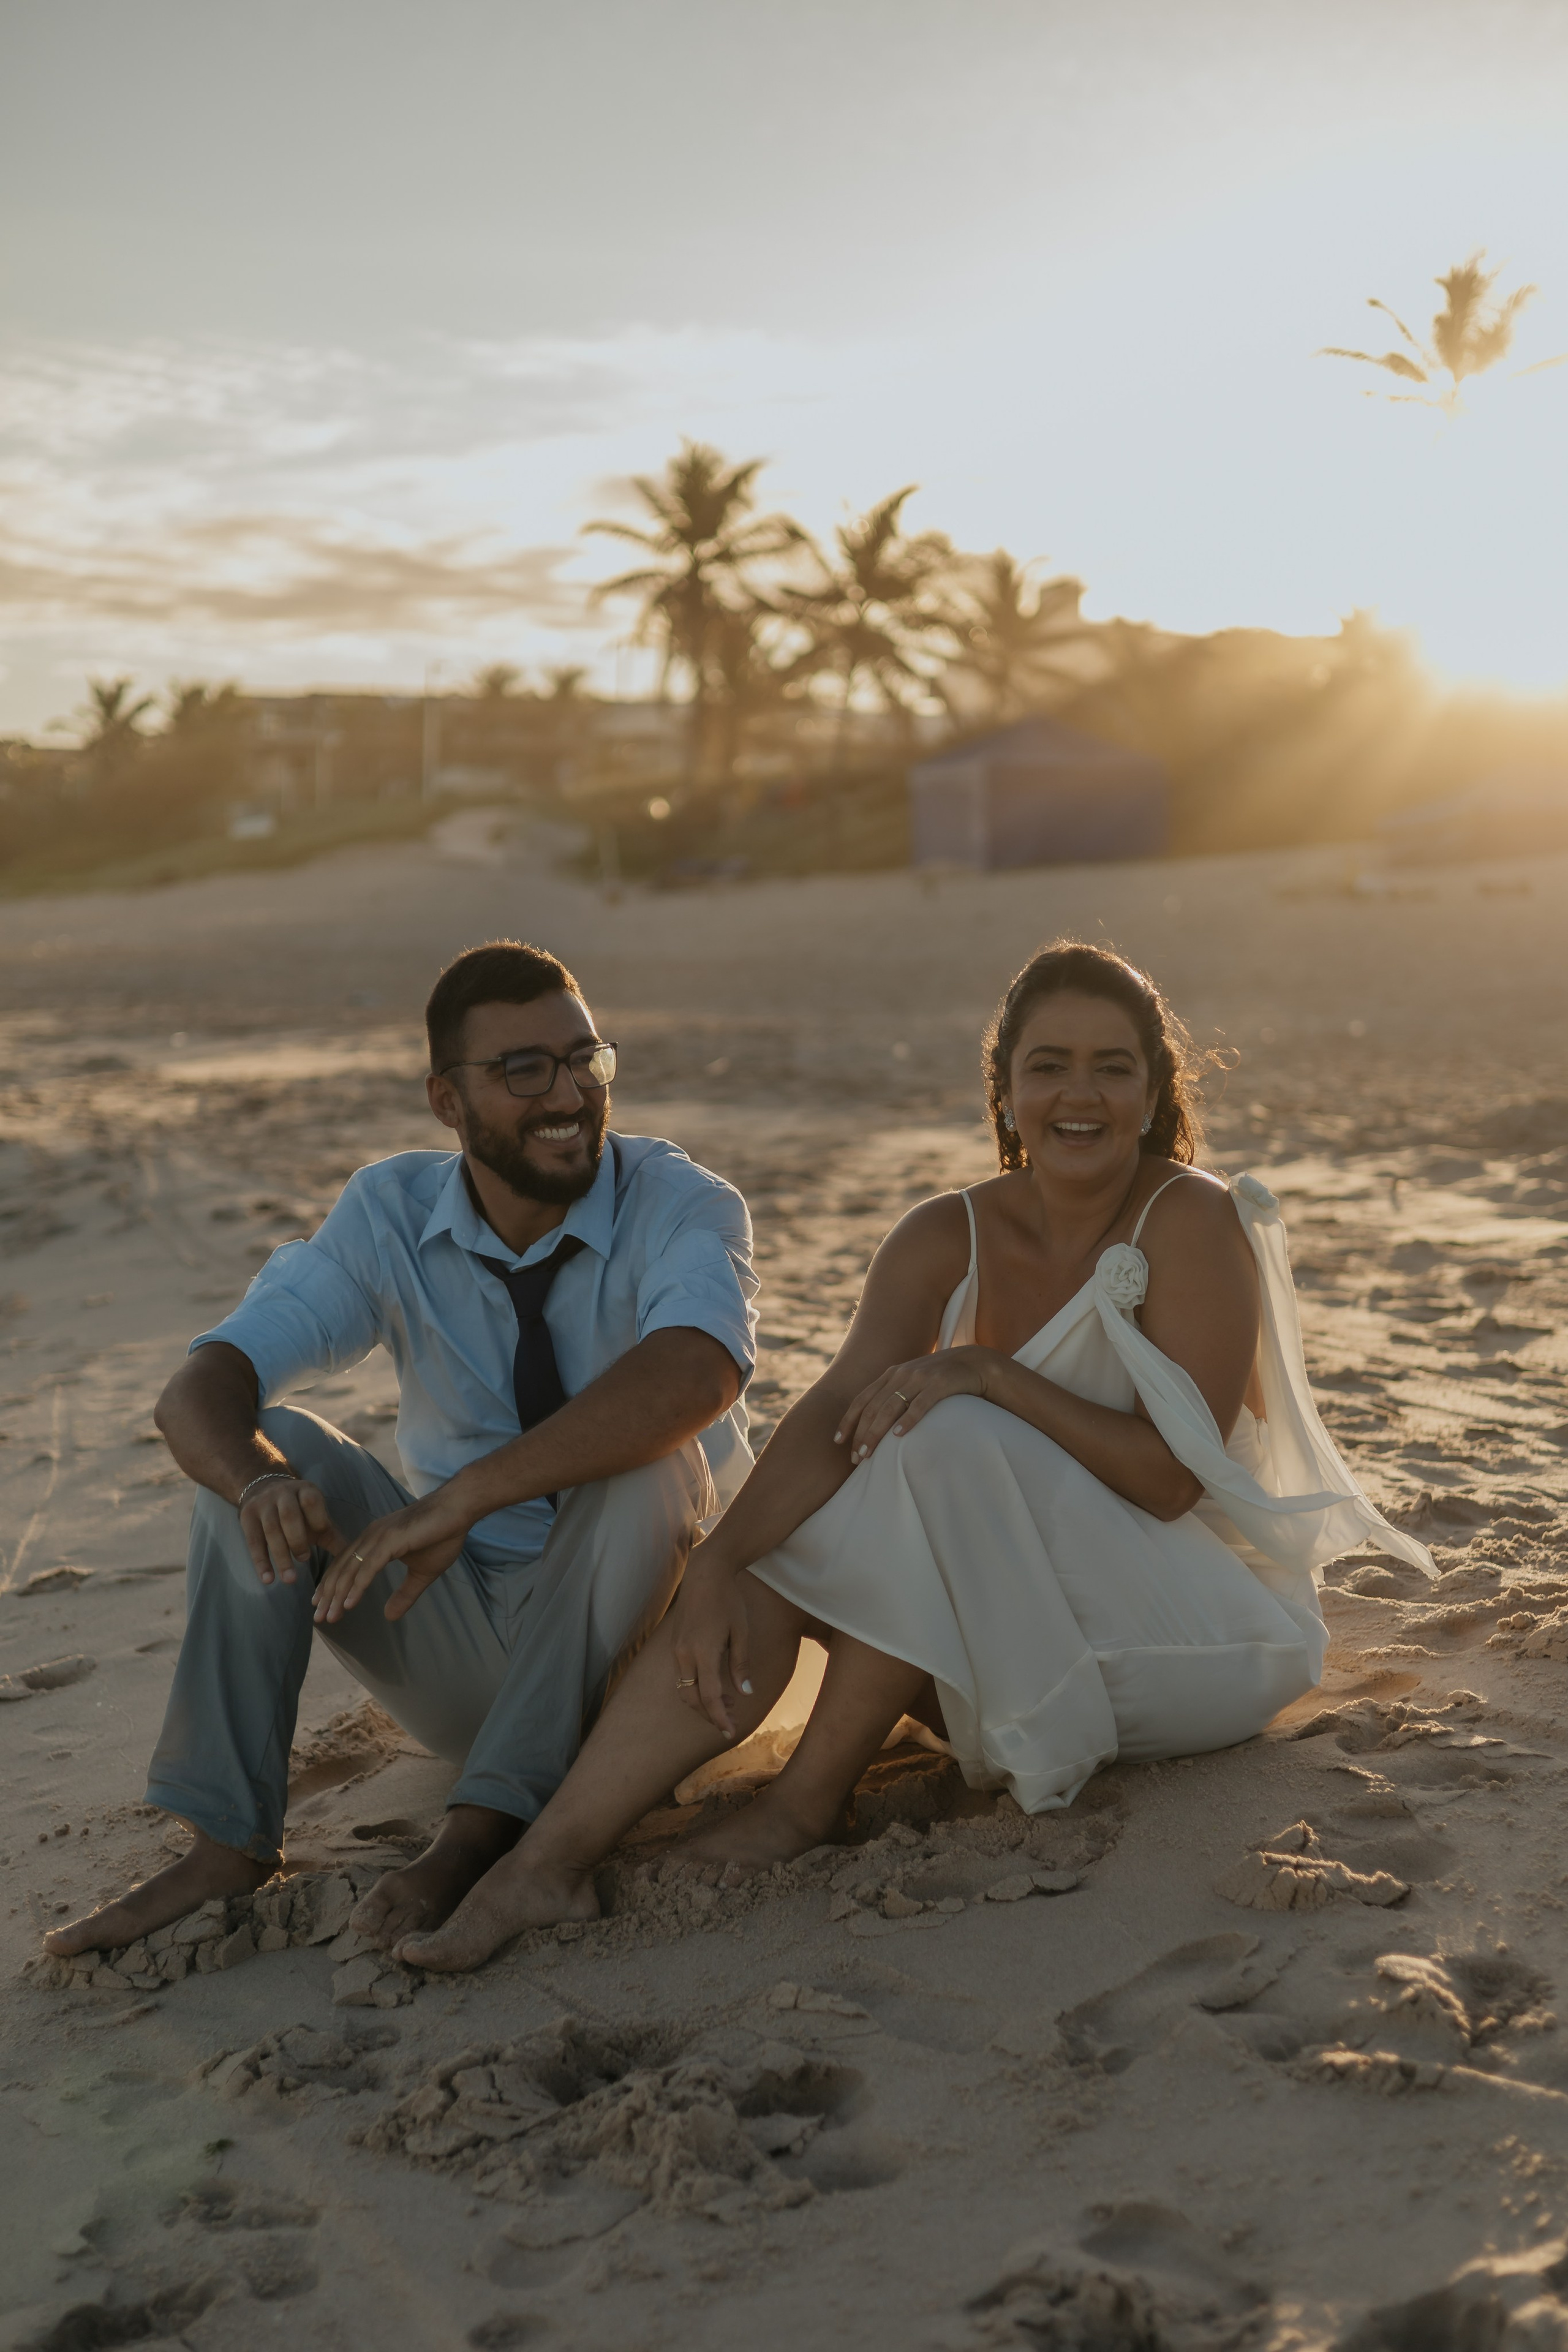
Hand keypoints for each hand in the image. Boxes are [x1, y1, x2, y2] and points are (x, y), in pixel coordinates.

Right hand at [241, 1477, 343, 1586]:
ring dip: (280, 1555)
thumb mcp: (315, 1516)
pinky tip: (267, 1579)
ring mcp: (263, 1504)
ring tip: (289, 1580)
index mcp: (305, 1490)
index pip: (311, 1501)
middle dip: (297, 1539)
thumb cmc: (297, 1509)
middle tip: (304, 1560)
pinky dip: (260, 1561)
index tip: (321, 1536)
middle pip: (289, 1516)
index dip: (317, 1519)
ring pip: (271, 1530)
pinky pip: (253, 1541)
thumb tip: (358, 1558)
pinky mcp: (247, 1516)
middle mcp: (283, 1494)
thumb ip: (332, 1535)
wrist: (262, 1487)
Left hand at [311, 1486, 471, 1625]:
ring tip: (329, 1616)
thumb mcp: (422, 1574)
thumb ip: (404, 1595)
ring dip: (338, 1595)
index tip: (323, 1608)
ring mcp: (379, 1537)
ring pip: (351, 1570)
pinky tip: (349, 1603)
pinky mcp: (390, 1540)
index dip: (333, 1588)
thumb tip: (389, 1617)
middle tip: (319, 1619)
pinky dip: (357, 1586)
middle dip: (328, 1596)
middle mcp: (371, 1537)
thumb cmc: (443, 1535)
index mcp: (375, 1542)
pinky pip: (369, 1567)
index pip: (346, 1567)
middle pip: (342, 1570)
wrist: (459, 1509)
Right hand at [668, 1559, 752, 1739]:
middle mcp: (684, 1654)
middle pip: (691, 1698)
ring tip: (726, 1703)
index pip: (709, 1696)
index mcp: (703, 1652)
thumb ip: (741, 1664)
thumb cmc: (728, 1600)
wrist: (705, 1572)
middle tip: (730, 1721)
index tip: (729, 1732)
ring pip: (684, 1688)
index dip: (719, 1717)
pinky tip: (713, 1684)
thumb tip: (745, 1693)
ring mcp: (676, 1649)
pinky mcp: (675, 1644)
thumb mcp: (742, 1632)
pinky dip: (696, 1686)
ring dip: (702, 1701)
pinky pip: (682, 1675)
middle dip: (709, 1714)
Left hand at [833, 1346, 1004, 1465]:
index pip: (862, 1399)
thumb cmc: (941, 1378)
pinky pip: (921, 1404)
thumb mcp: (914, 1382)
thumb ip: (896, 1395)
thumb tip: (876, 1423)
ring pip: (891, 1406)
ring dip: (877, 1432)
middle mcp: (902, 1374)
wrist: (975, 1363)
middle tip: (855, 1458)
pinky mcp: (940, 1383)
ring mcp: (921, 1377)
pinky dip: (908, 1419)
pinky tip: (899, 1435)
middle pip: (873, 1406)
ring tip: (869, 1453)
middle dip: (861, 1433)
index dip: (848, 1420)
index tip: (838, 1441)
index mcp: (892, 1374)